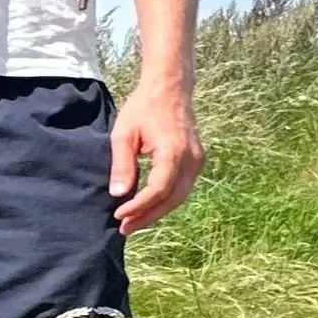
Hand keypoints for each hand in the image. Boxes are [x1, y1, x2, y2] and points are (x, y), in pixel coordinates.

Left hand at [110, 81, 204, 234]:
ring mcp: (198, 160)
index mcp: (174, 152)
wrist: (169, 88)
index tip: (119, 215)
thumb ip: (122, 164)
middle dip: (148, 216)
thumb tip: (119, 194)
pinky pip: (183, 187)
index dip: (139, 206)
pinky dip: (166, 200)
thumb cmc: (144, 107)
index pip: (158, 190)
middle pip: (172, 199)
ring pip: (180, 196)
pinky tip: (148, 206)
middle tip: (125, 229)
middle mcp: (191, 159)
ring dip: (157, 212)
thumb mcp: (124, 134)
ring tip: (133, 223)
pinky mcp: (196, 160)